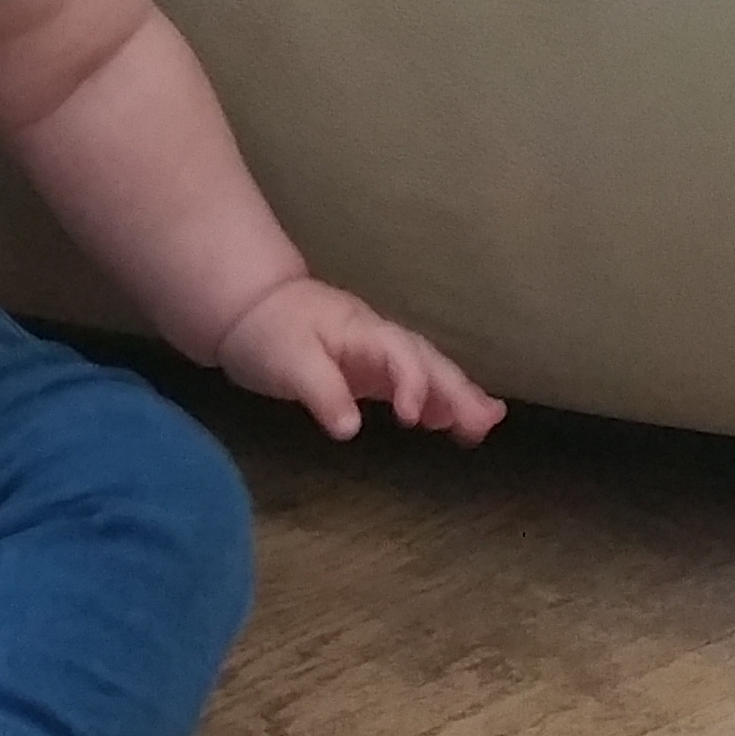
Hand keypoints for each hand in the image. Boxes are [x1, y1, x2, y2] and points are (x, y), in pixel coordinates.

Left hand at [208, 278, 504, 445]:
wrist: (249, 307)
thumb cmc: (267, 330)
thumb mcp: (287, 362)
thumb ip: (321, 392)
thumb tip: (350, 428)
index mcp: (362, 332)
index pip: (400, 354)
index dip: (413, 384)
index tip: (413, 418)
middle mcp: (379, 339)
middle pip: (428, 361)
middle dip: (458, 390)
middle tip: (486, 423)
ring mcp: (377, 353)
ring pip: (427, 370)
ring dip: (457, 395)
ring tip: (484, 425)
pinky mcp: (369, 370)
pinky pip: (412, 382)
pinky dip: (434, 400)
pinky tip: (447, 422)